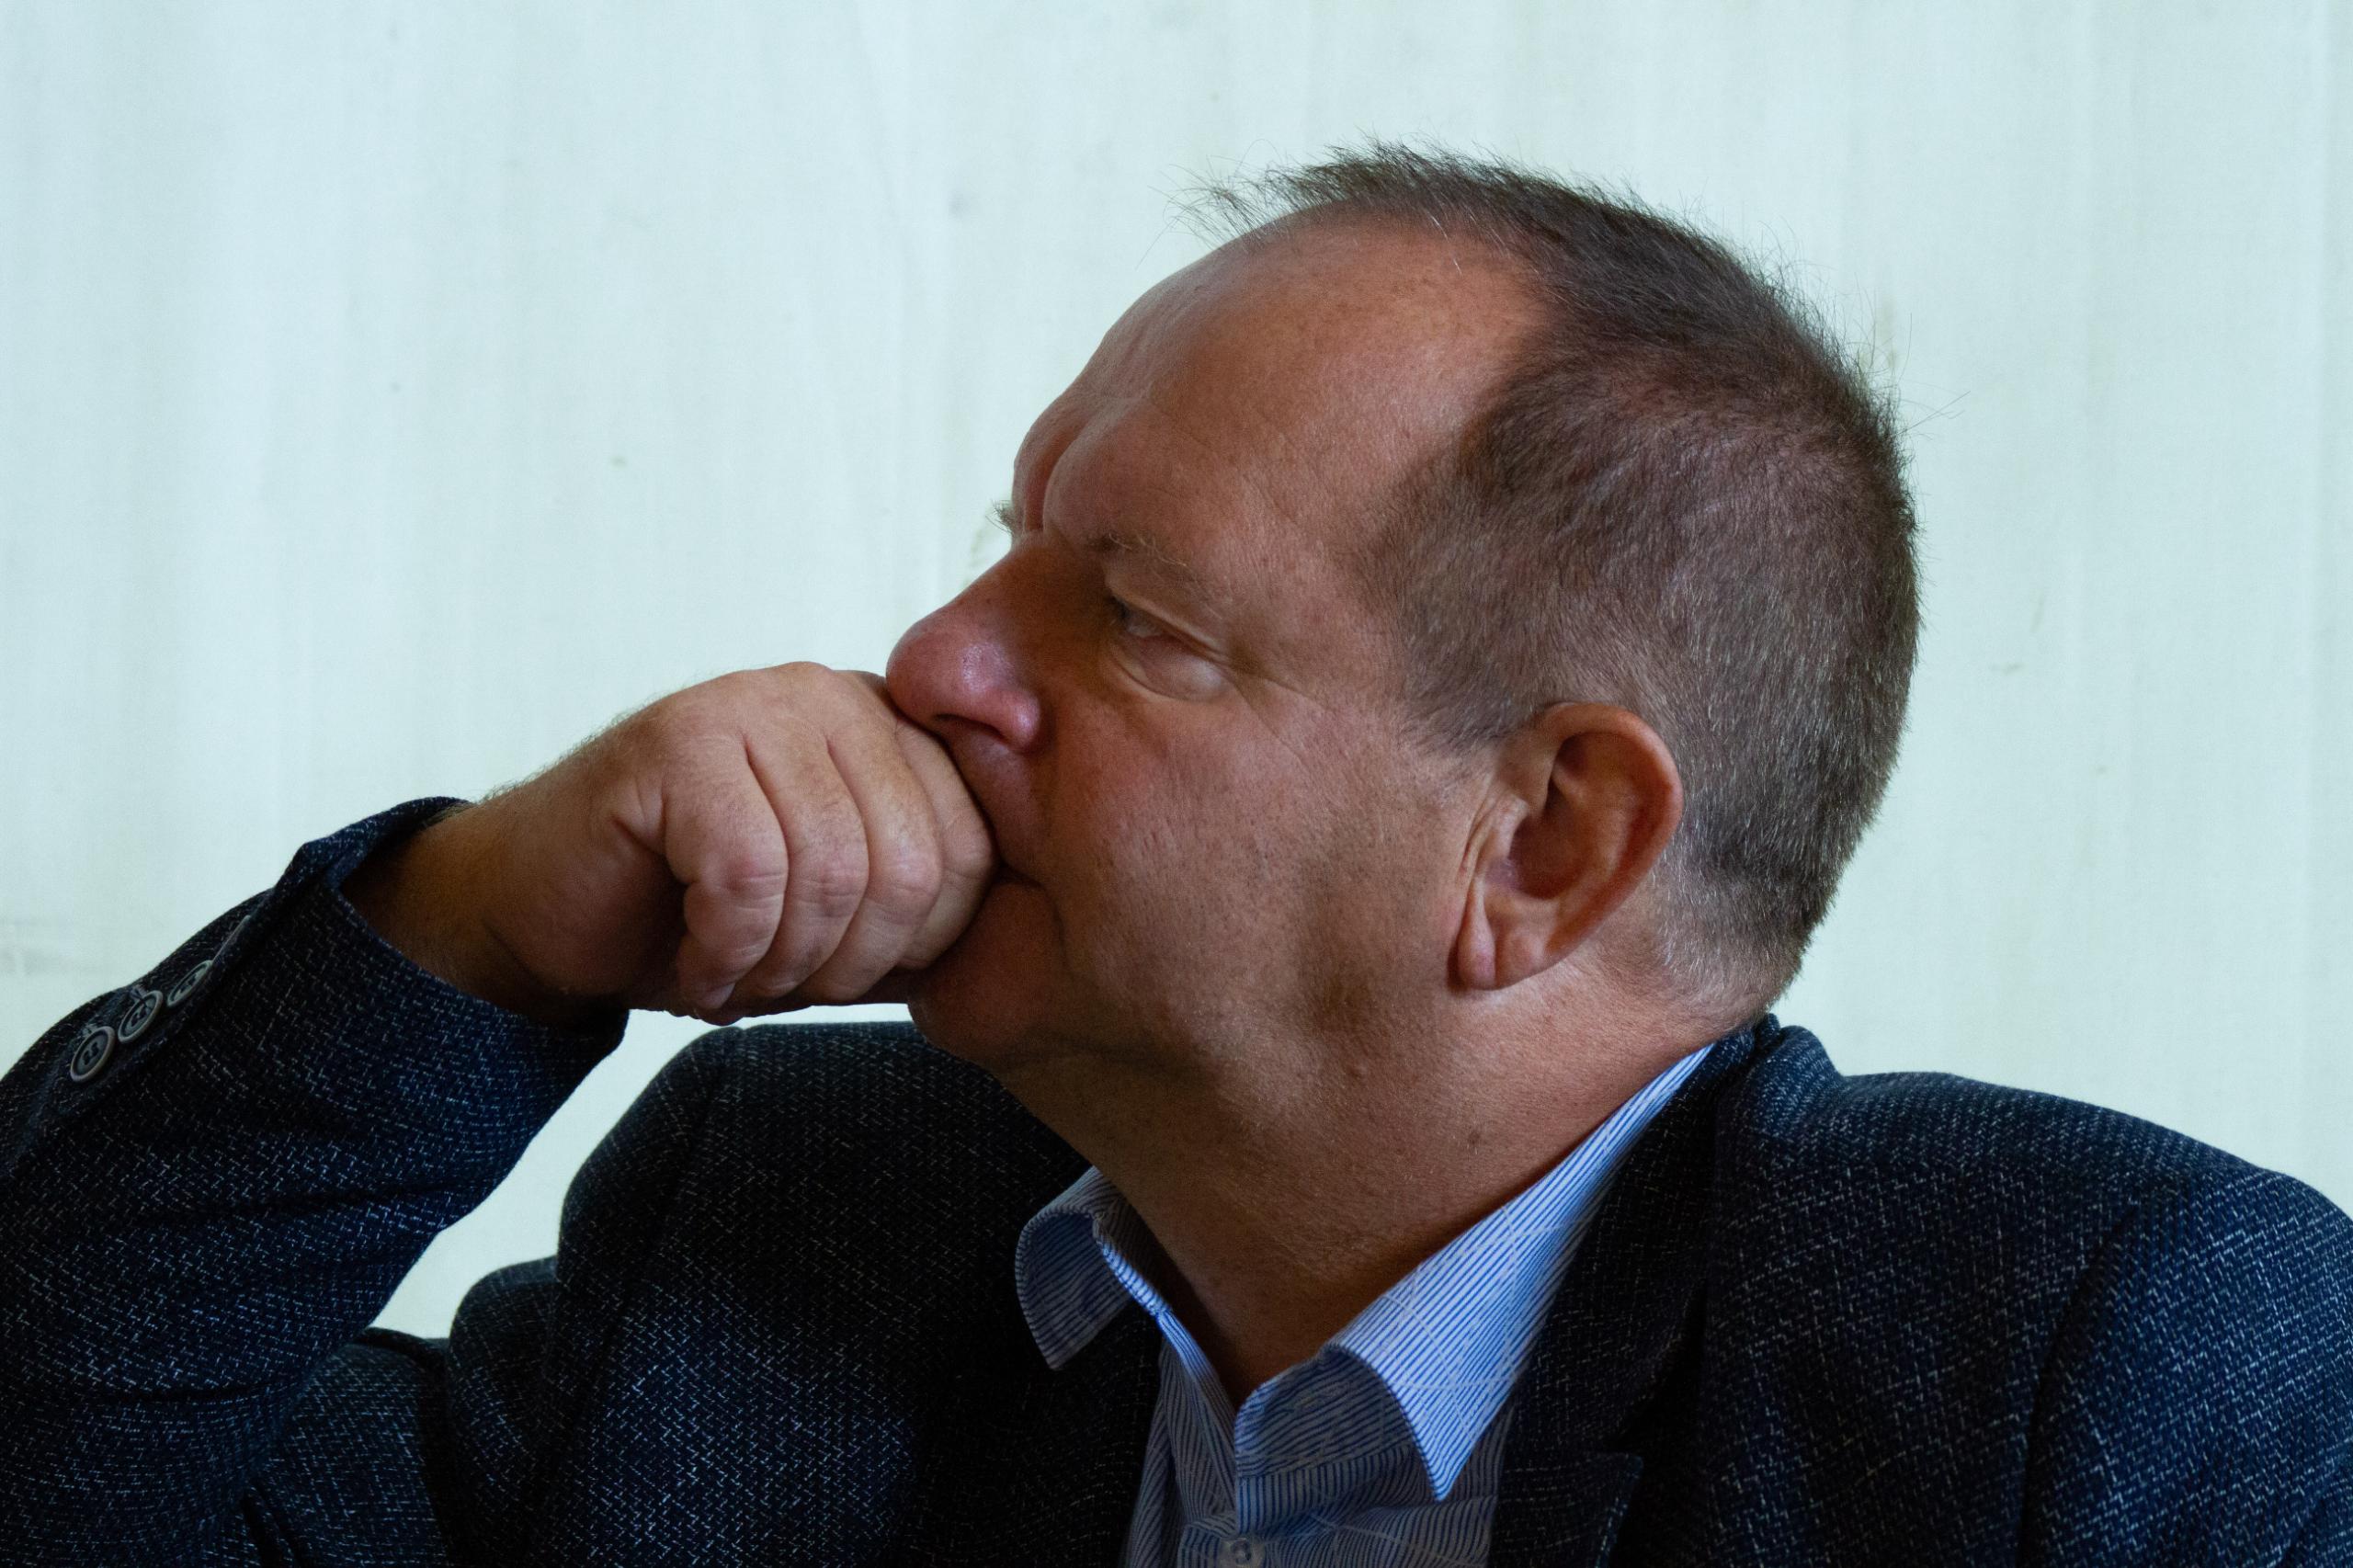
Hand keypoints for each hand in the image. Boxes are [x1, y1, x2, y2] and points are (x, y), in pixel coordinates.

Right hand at [344, 663, 996, 1028]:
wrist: (546, 911)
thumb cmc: (699, 916)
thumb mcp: (842, 915)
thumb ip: (923, 902)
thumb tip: (1020, 931)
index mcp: (889, 729)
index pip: (970, 849)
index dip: (918, 946)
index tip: (844, 976)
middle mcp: (830, 696)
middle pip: (910, 864)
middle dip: (847, 964)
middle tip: (779, 985)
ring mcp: (751, 705)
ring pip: (832, 873)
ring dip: (779, 965)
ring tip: (732, 973)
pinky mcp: (676, 740)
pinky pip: (748, 875)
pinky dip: (724, 953)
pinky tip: (693, 965)